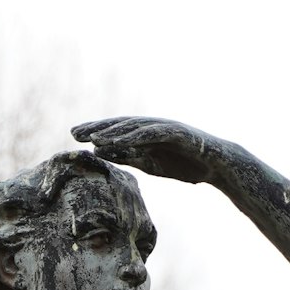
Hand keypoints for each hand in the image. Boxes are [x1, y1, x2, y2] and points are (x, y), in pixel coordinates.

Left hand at [71, 117, 233, 186]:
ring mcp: (164, 127)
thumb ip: (127, 156)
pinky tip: (118, 141)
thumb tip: (100, 152)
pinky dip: (134, 137)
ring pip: (133, 127)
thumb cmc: (183, 163)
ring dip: (112, 131)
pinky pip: (151, 134)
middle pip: (120, 125)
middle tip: (74, 132)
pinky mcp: (176, 132)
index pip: (115, 130)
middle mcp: (152, 126)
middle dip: (97, 128)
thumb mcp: (149, 163)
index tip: (74, 135)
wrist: (215, 165)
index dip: (95, 131)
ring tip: (92, 138)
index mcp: (145, 133)